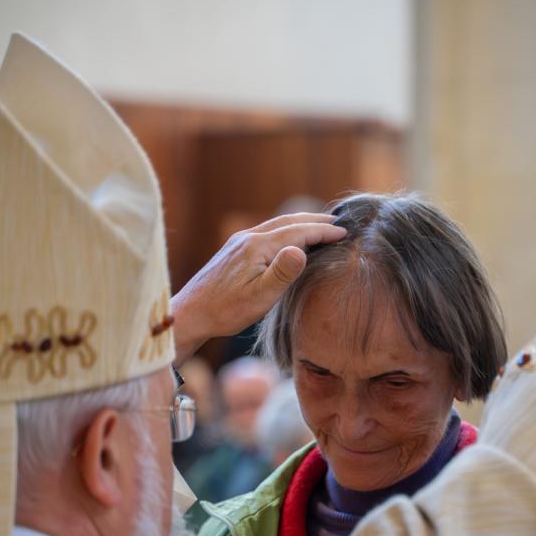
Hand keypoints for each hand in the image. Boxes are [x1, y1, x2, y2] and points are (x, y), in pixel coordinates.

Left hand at [171, 213, 346, 361]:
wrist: (190, 314)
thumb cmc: (226, 311)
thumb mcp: (259, 297)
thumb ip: (282, 273)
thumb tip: (301, 249)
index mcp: (258, 246)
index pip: (298, 231)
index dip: (323, 230)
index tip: (345, 231)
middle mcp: (248, 238)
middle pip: (288, 221)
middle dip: (315, 220)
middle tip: (339, 222)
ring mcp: (239, 242)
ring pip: (276, 225)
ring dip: (300, 223)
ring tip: (319, 227)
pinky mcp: (233, 251)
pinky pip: (266, 232)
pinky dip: (286, 231)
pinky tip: (289, 241)